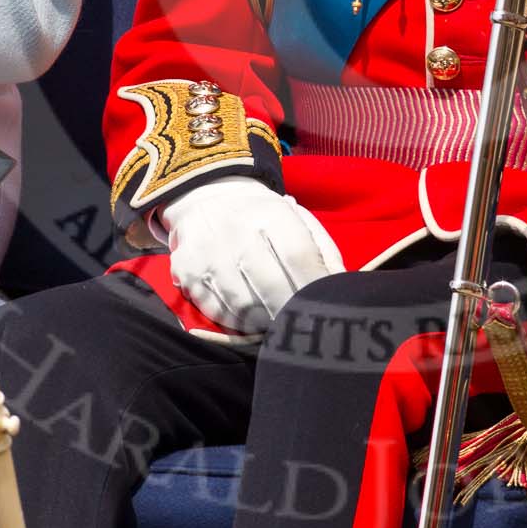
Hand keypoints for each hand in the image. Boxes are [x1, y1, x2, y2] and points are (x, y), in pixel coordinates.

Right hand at [157, 175, 342, 333]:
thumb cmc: (263, 218)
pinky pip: (218, 311)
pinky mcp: (186, 272)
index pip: (298, 256)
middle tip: (305, 328)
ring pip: (244, 305)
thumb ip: (323, 253)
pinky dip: (239, 324)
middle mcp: (236, 230)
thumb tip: (340, 289)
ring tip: (280, 325)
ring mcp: (207, 252)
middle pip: (271, 286)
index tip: (326, 309)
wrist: (205, 199)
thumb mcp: (297, 220)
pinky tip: (252, 320)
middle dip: (293, 313)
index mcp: (271, 213)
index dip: (314, 288)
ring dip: (267, 323)